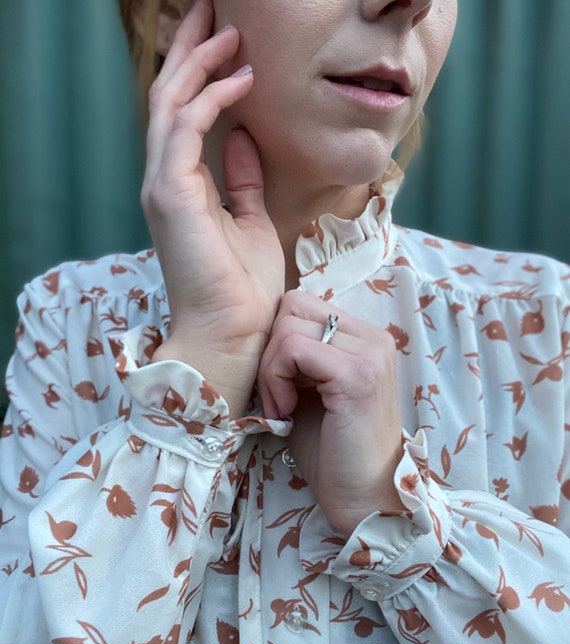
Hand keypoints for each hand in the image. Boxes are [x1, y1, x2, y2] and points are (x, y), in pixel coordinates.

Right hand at [142, 0, 284, 416]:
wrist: (235, 333)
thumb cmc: (243, 288)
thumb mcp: (250, 220)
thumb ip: (242, 179)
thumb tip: (246, 139)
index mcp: (183, 187)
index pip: (185, 115)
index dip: (203, 73)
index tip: (229, 39)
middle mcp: (165, 181)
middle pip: (171, 98)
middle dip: (193, 49)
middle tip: (217, 9)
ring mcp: (163, 186)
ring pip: (170, 104)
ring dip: (198, 61)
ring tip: (229, 27)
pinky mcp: (171, 194)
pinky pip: (184, 128)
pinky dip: (209, 98)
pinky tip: (241, 78)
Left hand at [257, 292, 403, 536]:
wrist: (363, 497)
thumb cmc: (333, 452)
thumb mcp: (310, 392)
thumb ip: (297, 358)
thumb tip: (263, 334)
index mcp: (364, 338)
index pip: (301, 305)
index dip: (278, 342)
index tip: (279, 386)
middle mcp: (373, 338)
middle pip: (293, 305)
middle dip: (271, 350)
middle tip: (276, 396)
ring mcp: (369, 353)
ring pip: (288, 325)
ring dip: (271, 368)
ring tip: (282, 407)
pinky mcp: (357, 374)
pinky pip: (293, 347)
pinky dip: (276, 378)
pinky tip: (285, 410)